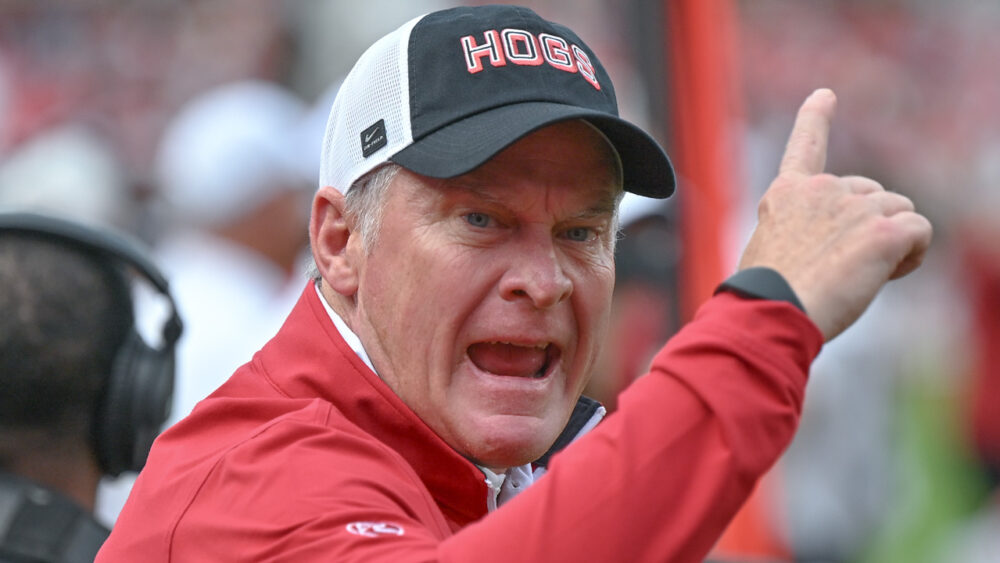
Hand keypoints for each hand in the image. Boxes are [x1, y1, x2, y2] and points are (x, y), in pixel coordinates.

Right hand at [737, 88, 932, 340]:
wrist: (771, 312)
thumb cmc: (768, 298)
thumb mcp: (773, 252)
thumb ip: (805, 232)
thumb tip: (843, 247)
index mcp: (786, 194)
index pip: (804, 146)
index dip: (815, 119)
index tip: (825, 95)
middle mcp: (821, 189)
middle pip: (872, 193)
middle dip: (871, 225)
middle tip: (842, 267)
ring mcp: (853, 206)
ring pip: (899, 210)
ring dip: (891, 242)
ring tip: (858, 276)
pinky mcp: (883, 232)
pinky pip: (920, 230)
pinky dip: (911, 256)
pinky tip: (883, 275)